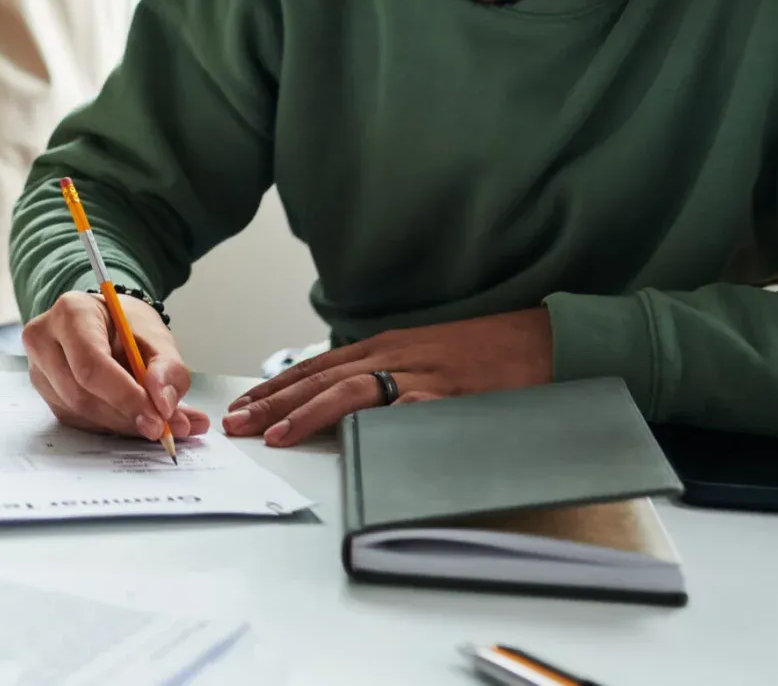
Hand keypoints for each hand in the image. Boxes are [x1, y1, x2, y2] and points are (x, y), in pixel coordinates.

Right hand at [22, 291, 210, 445]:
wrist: (108, 324)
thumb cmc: (129, 326)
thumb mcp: (157, 337)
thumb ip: (168, 368)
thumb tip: (163, 405)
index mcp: (72, 312)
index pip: (91, 364)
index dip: (124, 395)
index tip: (157, 416)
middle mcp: (45, 340)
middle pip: (81, 394)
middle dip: (126, 415)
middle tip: (162, 427)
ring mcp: (40, 370)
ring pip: (80, 413)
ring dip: (121, 423)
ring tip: (156, 420)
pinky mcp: (46, 395)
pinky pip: (79, 421)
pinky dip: (111, 425)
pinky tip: (132, 416)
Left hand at [222, 308, 554, 447]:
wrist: (542, 339)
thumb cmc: (486, 353)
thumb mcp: (428, 358)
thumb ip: (392, 374)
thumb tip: (353, 403)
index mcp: (387, 345)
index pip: (318, 366)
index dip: (278, 385)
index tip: (245, 404)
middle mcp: (394, 353)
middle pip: (320, 377)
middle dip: (273, 401)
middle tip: (236, 422)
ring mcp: (418, 373)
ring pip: (347, 390)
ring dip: (305, 412)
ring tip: (272, 435)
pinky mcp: (444, 394)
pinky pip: (398, 410)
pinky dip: (365, 422)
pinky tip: (345, 437)